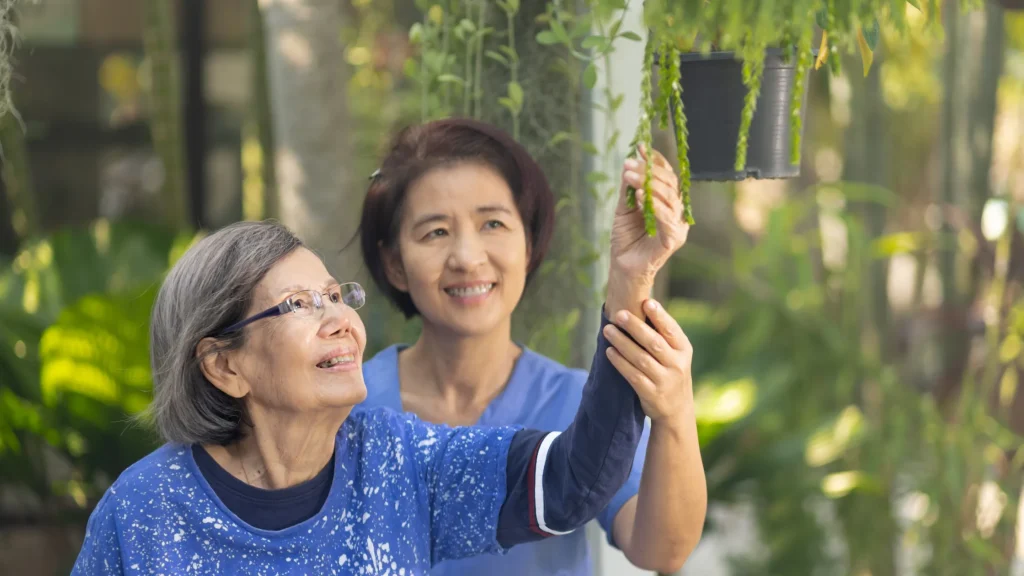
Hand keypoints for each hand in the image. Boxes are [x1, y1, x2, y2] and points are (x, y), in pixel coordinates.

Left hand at [602, 298, 692, 422]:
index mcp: (684, 350)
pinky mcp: (651, 394)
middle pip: (654, 343)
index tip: (646, 302)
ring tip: (608, 330)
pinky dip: (620, 363)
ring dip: (622, 343)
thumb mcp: (676, 355)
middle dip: (635, 327)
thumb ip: (663, 335)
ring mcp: (665, 380)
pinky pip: (633, 376)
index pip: (671, 330)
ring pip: (641, 359)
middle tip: (618, 314)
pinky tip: (609, 352)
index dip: (660, 316)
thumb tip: (641, 305)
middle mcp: (677, 365)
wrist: (677, 411)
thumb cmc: (671, 372)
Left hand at [609, 145, 689, 284]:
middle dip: (649, 170)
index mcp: (668, 201)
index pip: (667, 175)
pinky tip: (640, 195)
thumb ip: (629, 188)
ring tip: (630, 176)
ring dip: (649, 184)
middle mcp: (677, 211)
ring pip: (669, 197)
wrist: (623, 266)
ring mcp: (678, 225)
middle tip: (630, 164)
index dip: (656, 160)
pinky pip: (667, 217)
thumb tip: (629, 164)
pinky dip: (654, 204)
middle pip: (670, 183)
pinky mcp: (674, 239)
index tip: (639, 147)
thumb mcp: (624, 207)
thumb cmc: (626, 238)